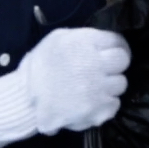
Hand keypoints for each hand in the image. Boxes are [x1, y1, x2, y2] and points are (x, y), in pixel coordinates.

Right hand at [0, 28, 131, 147]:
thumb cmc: (40, 67)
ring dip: (110, 85)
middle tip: (102, 70)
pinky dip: (106, 103)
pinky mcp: (100, 109)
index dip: (114, 47)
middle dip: (115, 64)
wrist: (25, 99)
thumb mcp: (57, 40)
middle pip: (123, 61)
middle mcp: (96, 64)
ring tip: (94, 87)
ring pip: (121, 83)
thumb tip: (103, 41)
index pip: (116, 41)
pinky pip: (114, 103)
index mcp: (85, 43)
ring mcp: (100, 88)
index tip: (109, 53)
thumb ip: (82, 38)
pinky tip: (91, 102)